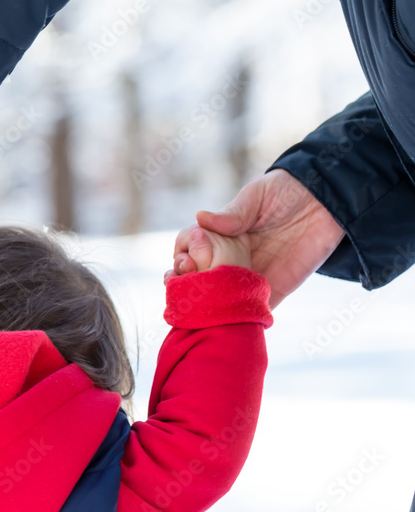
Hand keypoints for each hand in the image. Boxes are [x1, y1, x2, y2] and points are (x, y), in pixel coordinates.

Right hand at [170, 169, 344, 306]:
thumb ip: (233, 213)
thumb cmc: (288, 189)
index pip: (190, 251)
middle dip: (187, 286)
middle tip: (189, 286)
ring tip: (203, 308)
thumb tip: (200, 218)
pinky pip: (253, 310)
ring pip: (219, 299)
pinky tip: (227, 322)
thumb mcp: (257, 196)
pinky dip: (239, 320)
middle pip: (198, 279)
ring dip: (207, 307)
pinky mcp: (275, 289)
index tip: (184, 261)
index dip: (182, 258)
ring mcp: (249, 275)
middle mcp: (229, 258)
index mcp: (220, 236)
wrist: (330, 200)